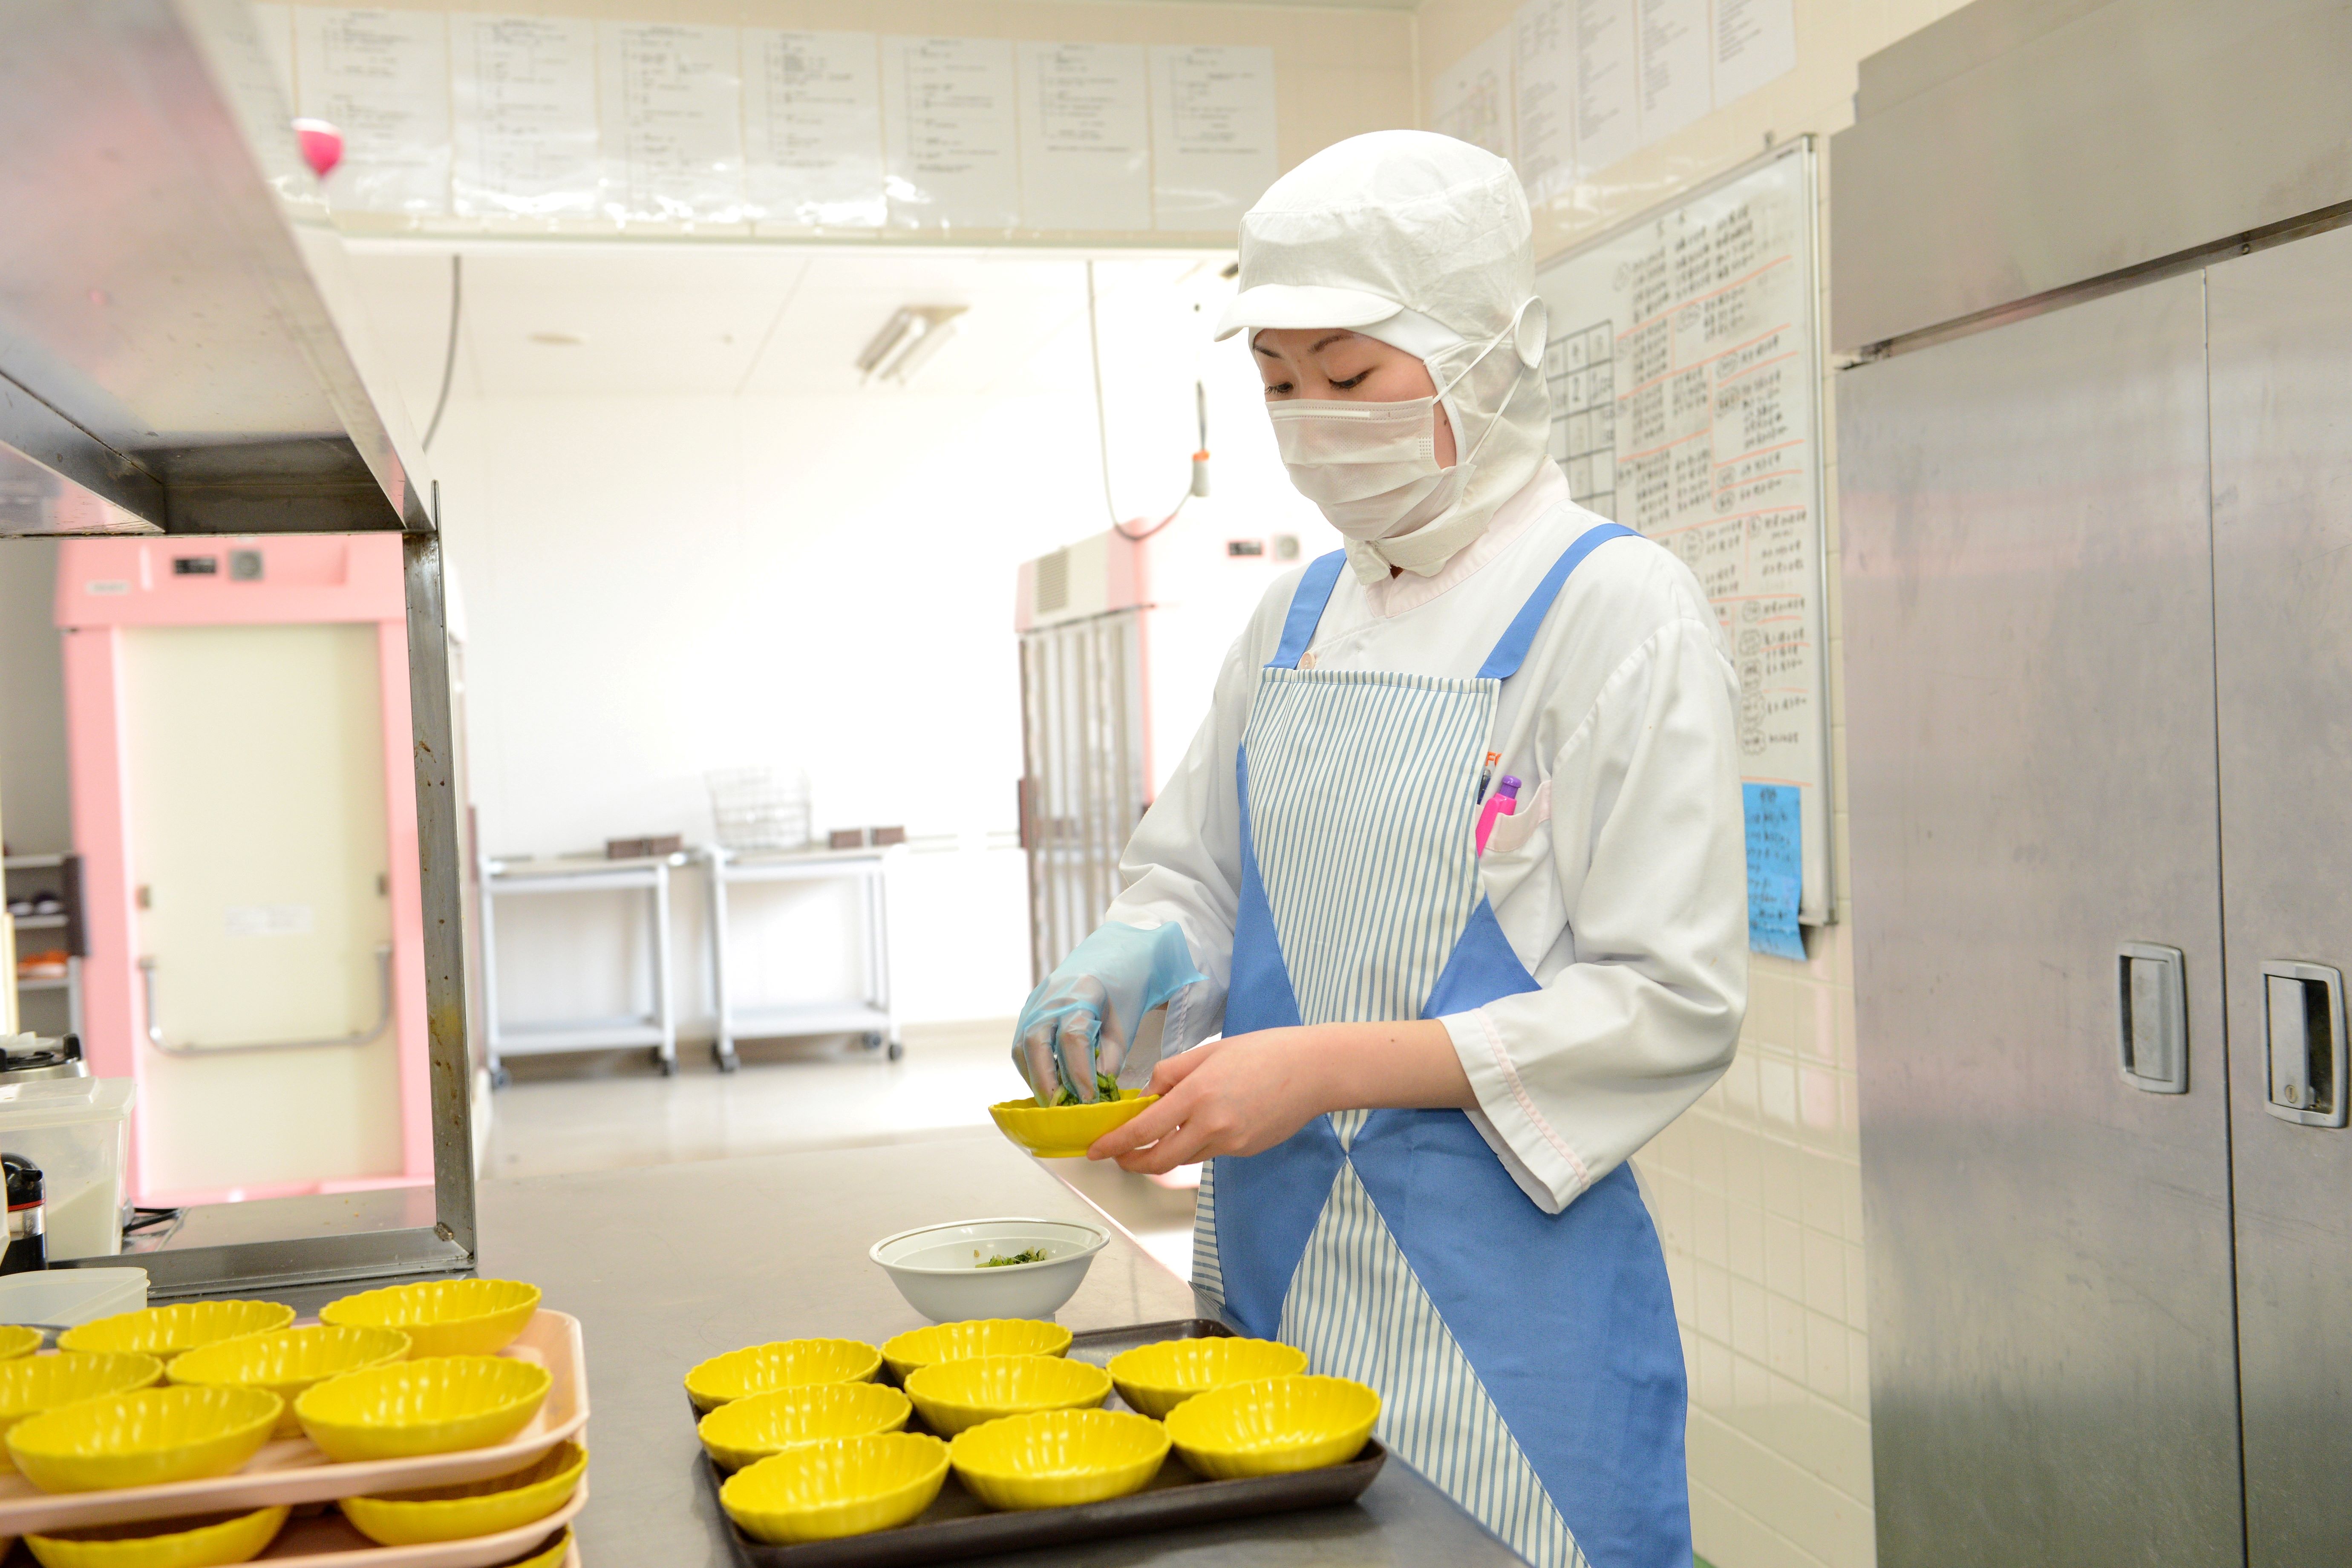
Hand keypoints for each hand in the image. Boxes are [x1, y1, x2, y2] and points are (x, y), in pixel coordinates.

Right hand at [1010, 923, 1205, 1104]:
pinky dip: (1032, 1068)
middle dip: (1046, 1082)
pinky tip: (1048, 1085)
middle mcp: (1051, 996)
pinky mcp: (1028, 1011)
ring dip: (1035, 1078)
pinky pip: (1022, 1045)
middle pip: (1036, 1043)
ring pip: (1022, 1046)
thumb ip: (1110, 1058)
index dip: (1079, 1073)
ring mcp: (1035, 1002)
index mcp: (1082, 992)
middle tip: (1060, 1109)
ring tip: (1054, 1103)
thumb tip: (1093, 1091)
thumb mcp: (1125, 1024)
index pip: (1072, 1038)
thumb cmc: (1123, 992)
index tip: (1088, 1099)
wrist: (1112, 958)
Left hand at [1086, 1030, 1332, 1173]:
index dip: (1115, 1144)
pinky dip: (1195, 1144)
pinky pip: (1208, 1153)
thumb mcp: (1210, 1051)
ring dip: (1164, 1152)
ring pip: (1183, 1158)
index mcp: (1198, 1094)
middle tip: (1118, 1156)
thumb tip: (1147, 1096)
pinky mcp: (1244, 1151)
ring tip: (1158, 1135)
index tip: (1096, 1151)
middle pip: (1158, 1160)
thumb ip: (1172, 1074)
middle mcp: (1212, 1125)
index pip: (1143, 1130)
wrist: (1315, 1070)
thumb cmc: (1265, 1051)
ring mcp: (1230, 1143)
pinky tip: (1205, 1123)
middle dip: (1132, 1162)